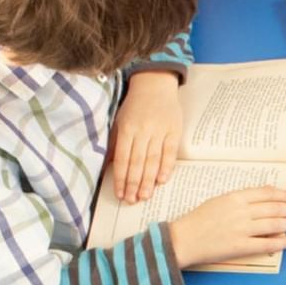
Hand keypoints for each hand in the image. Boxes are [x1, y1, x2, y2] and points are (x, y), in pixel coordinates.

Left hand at [109, 71, 183, 201]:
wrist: (155, 83)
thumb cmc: (135, 104)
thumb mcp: (120, 120)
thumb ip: (116, 143)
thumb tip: (111, 166)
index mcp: (127, 128)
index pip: (123, 158)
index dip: (121, 178)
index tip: (120, 193)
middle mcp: (143, 131)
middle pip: (137, 162)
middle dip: (134, 184)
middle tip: (132, 201)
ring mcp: (160, 131)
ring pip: (153, 160)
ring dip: (148, 181)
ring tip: (144, 196)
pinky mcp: (174, 131)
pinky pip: (170, 153)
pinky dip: (166, 167)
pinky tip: (161, 181)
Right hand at [167, 186, 285, 268]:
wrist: (183, 239)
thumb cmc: (198, 220)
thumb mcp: (219, 201)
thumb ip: (241, 198)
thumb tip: (264, 194)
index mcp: (234, 197)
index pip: (267, 193)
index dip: (284, 195)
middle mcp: (240, 212)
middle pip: (273, 208)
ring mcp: (241, 230)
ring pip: (274, 225)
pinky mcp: (240, 247)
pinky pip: (267, 244)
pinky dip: (282, 242)